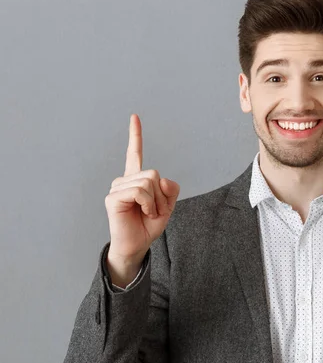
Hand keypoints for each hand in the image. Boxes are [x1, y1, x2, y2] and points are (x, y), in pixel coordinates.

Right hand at [105, 114, 179, 264]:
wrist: (137, 245)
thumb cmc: (148, 225)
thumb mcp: (167, 206)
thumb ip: (170, 190)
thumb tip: (161, 179)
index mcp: (136, 179)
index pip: (134, 153)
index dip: (135, 135)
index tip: (134, 117)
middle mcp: (124, 180)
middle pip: (154, 173)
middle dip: (161, 195)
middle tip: (154, 210)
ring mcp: (117, 188)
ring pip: (148, 182)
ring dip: (155, 201)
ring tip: (147, 213)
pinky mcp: (113, 197)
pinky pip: (140, 191)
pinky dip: (149, 204)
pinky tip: (143, 213)